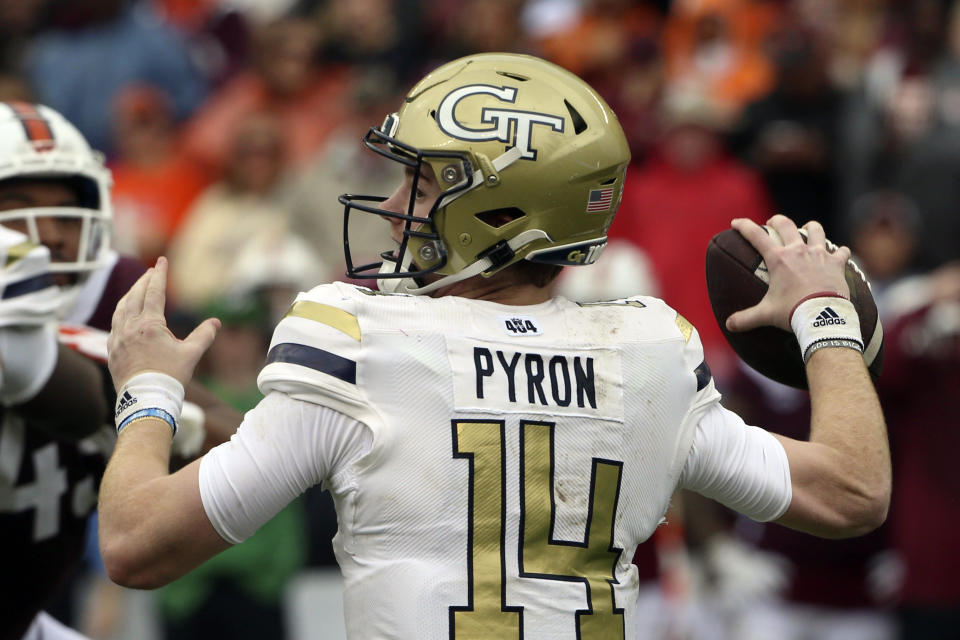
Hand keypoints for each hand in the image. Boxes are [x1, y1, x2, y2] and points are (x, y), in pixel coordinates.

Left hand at [108, 257, 219, 390]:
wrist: (146, 400)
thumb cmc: (170, 377)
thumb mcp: (191, 355)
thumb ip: (204, 336)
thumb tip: (215, 323)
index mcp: (150, 325)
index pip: (154, 292)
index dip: (159, 275)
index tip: (161, 261)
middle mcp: (131, 327)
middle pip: (136, 295)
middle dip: (145, 280)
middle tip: (152, 271)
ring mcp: (118, 338)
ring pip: (122, 307)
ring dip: (131, 294)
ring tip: (138, 287)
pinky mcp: (112, 349)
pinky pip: (115, 323)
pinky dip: (122, 311)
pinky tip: (125, 312)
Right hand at [726, 215, 850, 331]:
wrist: (823, 316)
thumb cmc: (793, 312)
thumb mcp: (766, 314)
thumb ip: (746, 318)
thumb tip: (729, 325)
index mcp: (778, 259)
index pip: (756, 235)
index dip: (744, 226)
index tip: (736, 222)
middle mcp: (798, 251)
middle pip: (786, 225)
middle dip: (777, 221)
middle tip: (772, 223)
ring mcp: (819, 254)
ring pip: (816, 230)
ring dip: (811, 228)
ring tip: (807, 230)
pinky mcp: (837, 263)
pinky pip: (841, 251)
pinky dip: (839, 252)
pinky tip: (839, 254)